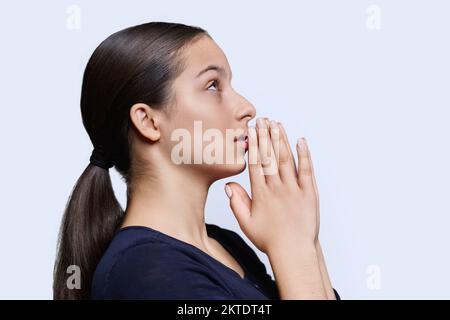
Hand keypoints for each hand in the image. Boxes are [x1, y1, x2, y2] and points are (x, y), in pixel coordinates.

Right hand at [225, 117, 320, 253]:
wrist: (294, 251)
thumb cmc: (269, 239)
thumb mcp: (246, 223)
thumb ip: (236, 202)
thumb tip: (229, 185)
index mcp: (261, 194)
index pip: (256, 163)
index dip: (254, 144)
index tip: (252, 130)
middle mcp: (277, 188)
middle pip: (270, 157)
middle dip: (266, 136)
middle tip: (264, 119)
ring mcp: (294, 189)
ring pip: (287, 159)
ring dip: (281, 140)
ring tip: (277, 124)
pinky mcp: (309, 193)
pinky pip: (307, 170)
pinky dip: (305, 154)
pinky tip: (301, 140)